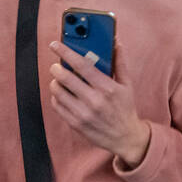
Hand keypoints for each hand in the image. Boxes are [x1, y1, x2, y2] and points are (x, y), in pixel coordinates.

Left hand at [48, 40, 150, 167]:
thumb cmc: (125, 108)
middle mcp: (94, 101)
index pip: (82, 65)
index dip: (66, 52)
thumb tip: (116, 43)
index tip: (55, 45)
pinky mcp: (75, 124)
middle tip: (56, 65)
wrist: (125, 138)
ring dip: (55, 82)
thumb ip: (120, 63)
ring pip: (58, 92)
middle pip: (66, 78)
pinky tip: (62, 94)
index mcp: (107, 88)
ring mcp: (83, 114)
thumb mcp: (127, 85)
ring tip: (59, 80)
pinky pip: (57, 106)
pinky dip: (56, 96)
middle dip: (56, 68)